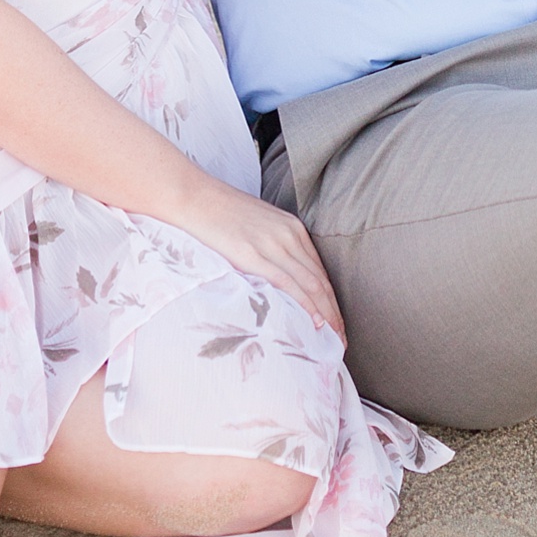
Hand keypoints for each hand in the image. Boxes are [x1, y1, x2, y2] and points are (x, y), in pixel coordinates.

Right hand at [172, 174, 345, 342]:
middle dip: (334, 313)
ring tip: (334, 340)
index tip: (337, 323)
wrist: (193, 196)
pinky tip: (315, 322)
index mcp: (292, 227)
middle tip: (343, 340)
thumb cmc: (220, 212)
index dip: (331, 300)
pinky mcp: (252, 254)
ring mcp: (272, 244)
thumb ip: (273, 245)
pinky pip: (287, 284)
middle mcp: (288, 235)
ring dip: (325, 315)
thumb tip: (280, 276)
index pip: (320, 271)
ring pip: (310, 285)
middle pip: (320, 281)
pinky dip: (305, 305)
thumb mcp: (258, 224)